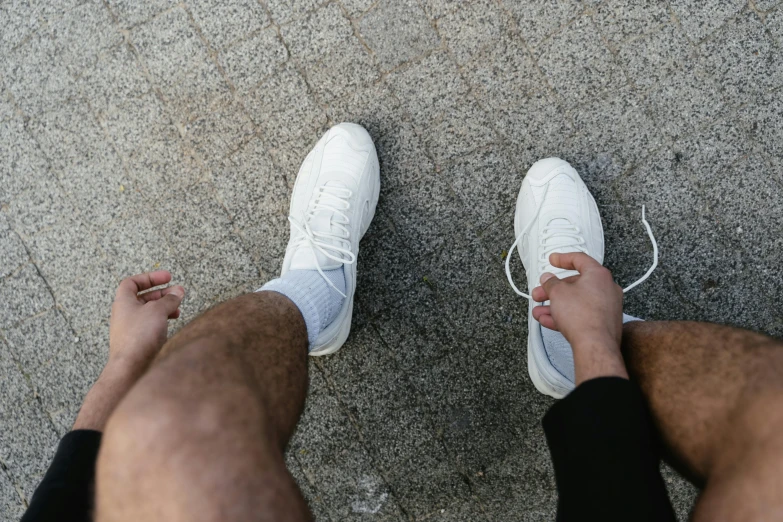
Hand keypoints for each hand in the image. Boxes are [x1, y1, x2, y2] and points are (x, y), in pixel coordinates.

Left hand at [109, 270, 184, 373]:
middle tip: (178, 292)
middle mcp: (125, 314)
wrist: (131, 365)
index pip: (133, 282)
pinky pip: (150, 325)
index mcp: (123, 302)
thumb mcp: (158, 310)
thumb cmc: (139, 335)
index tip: (166, 277)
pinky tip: (171, 323)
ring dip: (164, 307)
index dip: (150, 277)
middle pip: (143, 297)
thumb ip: (169, 299)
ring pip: (149, 312)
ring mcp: (131, 328)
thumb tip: (178, 291)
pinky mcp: (138, 340)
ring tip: (178, 308)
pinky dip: (162, 320)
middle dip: (162, 293)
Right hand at [531, 252, 626, 383]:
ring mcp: (607, 307)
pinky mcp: (604, 323)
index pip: (579, 259)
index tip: (553, 260)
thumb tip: (549, 279)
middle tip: (541, 292)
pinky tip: (549, 320)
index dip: (563, 258)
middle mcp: (607, 289)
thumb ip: (551, 283)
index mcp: (598, 275)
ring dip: (556, 305)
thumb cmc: (583, 316)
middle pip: (576, 284)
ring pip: (576, 302)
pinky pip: (581, 315)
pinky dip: (565, 316)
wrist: (595, 345)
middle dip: (554, 289)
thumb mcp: (558, 293)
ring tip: (540, 310)